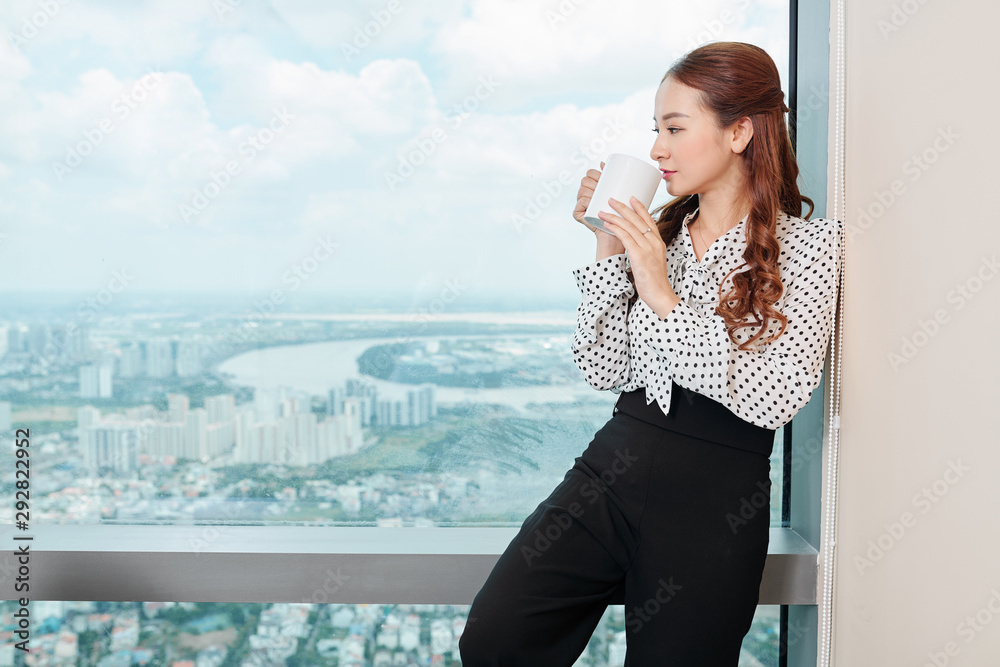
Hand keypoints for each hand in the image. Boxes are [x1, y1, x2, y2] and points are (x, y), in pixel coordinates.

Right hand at [573, 161, 625, 255]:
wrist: (619, 232)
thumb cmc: (622, 214)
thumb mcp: (619, 193)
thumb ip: (613, 178)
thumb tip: (603, 162)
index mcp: (593, 187)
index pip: (590, 174)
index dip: (594, 173)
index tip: (603, 177)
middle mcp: (585, 194)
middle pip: (585, 181)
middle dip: (593, 182)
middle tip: (603, 187)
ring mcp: (582, 204)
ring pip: (582, 191)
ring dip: (590, 191)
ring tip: (600, 196)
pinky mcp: (579, 214)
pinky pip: (580, 204)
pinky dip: (585, 202)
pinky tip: (590, 203)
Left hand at [599, 196, 679, 315]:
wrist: (660, 294)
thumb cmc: (654, 280)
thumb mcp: (653, 260)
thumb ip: (646, 249)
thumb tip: (635, 243)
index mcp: (658, 242)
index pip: (649, 220)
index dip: (639, 208)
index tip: (631, 198)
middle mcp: (654, 242)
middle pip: (637, 220)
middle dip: (623, 207)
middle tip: (612, 199)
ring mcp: (648, 248)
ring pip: (629, 226)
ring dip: (614, 217)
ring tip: (603, 211)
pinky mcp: (639, 256)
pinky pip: (625, 237)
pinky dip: (615, 228)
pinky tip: (607, 223)